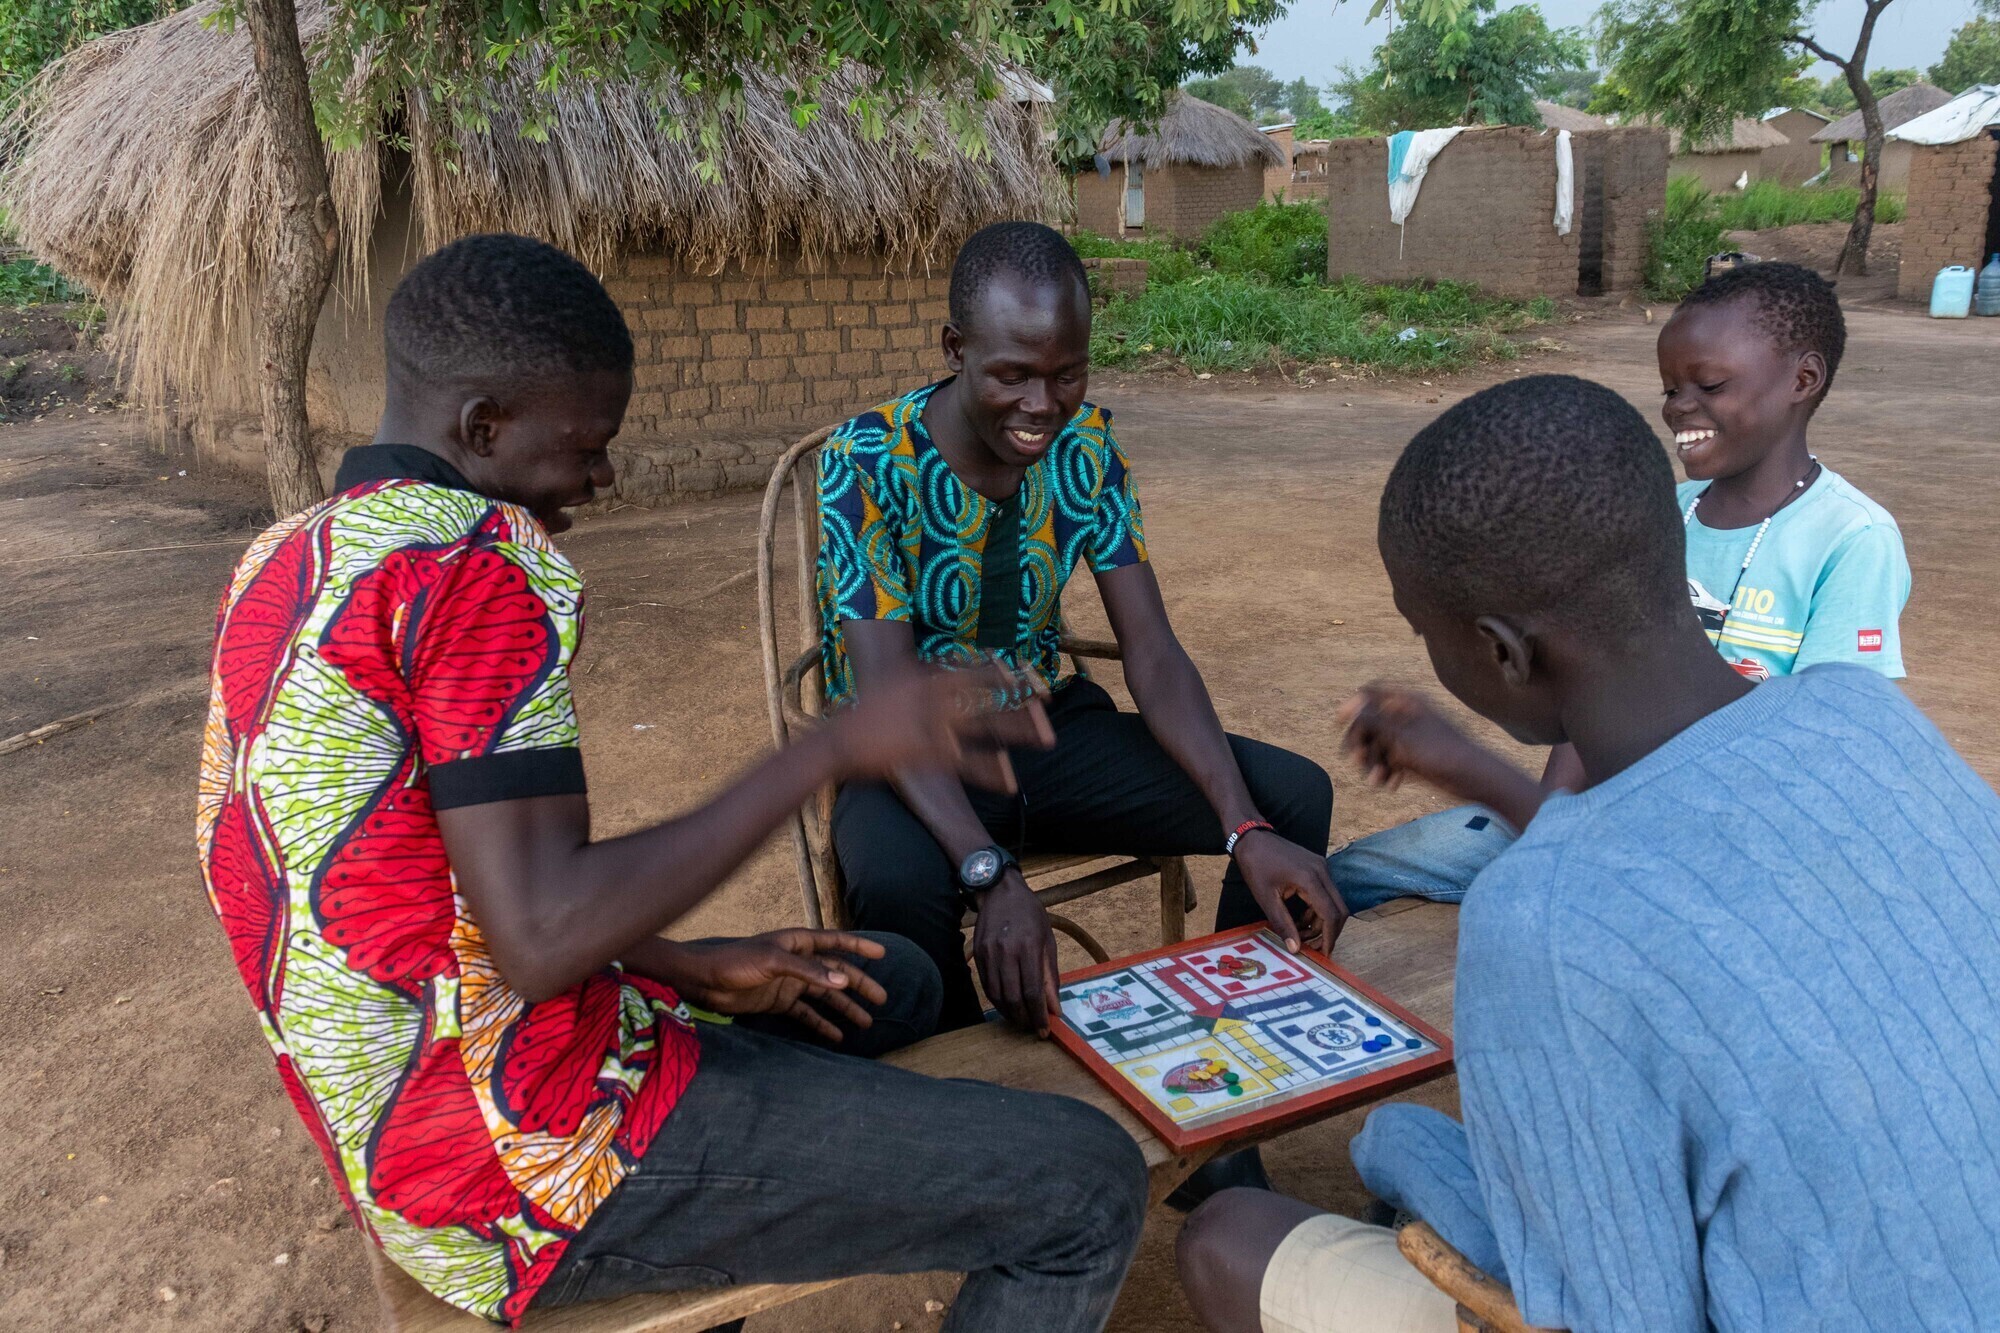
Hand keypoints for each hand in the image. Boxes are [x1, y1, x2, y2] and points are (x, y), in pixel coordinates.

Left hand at [651, 931, 889, 1043]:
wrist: (704, 980)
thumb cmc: (735, 962)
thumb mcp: (774, 963)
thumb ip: (809, 972)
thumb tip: (843, 980)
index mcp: (798, 944)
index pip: (836, 942)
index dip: (859, 946)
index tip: (883, 953)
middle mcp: (798, 962)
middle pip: (836, 973)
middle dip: (859, 985)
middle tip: (882, 999)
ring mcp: (789, 983)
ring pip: (825, 996)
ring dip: (844, 1007)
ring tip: (866, 1023)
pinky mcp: (778, 1002)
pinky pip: (806, 1014)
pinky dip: (821, 1024)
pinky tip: (836, 1036)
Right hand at [833, 660, 1054, 792]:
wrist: (839, 741)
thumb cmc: (868, 713)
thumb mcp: (898, 683)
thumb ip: (926, 676)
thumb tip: (949, 665)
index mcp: (928, 679)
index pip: (976, 670)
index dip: (1007, 672)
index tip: (1031, 672)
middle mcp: (935, 698)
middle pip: (989, 697)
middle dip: (1022, 702)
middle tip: (1049, 706)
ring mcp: (934, 726)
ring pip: (987, 728)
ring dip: (1019, 733)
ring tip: (1047, 740)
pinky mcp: (930, 755)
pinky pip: (969, 764)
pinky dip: (991, 773)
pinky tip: (1011, 781)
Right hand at [970, 872, 1060, 1035]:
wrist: (1000, 891)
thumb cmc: (1030, 914)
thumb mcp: (1047, 941)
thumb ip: (1050, 976)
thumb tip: (1054, 1008)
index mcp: (1028, 947)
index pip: (1032, 991)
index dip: (1038, 1016)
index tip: (1044, 1031)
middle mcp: (1005, 952)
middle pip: (1013, 998)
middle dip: (1024, 1019)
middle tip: (1032, 1027)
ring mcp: (988, 954)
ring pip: (996, 995)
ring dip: (1009, 1013)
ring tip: (1021, 1019)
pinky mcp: (977, 955)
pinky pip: (986, 986)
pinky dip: (997, 1001)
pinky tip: (1007, 1004)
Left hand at [1233, 831, 1347, 952]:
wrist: (1252, 837)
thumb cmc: (1256, 865)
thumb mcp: (1266, 897)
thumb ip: (1283, 924)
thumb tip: (1295, 949)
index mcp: (1310, 879)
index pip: (1331, 914)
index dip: (1329, 937)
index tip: (1323, 955)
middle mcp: (1322, 872)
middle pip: (1339, 909)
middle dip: (1329, 932)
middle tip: (1314, 948)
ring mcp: (1322, 868)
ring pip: (1333, 903)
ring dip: (1321, 922)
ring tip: (1300, 934)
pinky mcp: (1317, 868)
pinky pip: (1325, 894)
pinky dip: (1316, 910)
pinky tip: (1300, 920)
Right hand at [1337, 685, 1544, 832]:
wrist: (1475, 778)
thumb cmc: (1440, 752)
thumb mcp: (1400, 736)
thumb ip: (1372, 721)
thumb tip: (1349, 705)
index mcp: (1407, 701)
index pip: (1370, 693)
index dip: (1354, 705)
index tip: (1341, 722)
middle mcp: (1407, 716)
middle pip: (1370, 723)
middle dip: (1362, 743)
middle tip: (1356, 759)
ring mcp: (1410, 737)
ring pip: (1378, 745)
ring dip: (1373, 762)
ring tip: (1377, 779)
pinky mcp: (1414, 757)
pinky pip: (1390, 761)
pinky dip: (1386, 772)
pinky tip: (1390, 784)